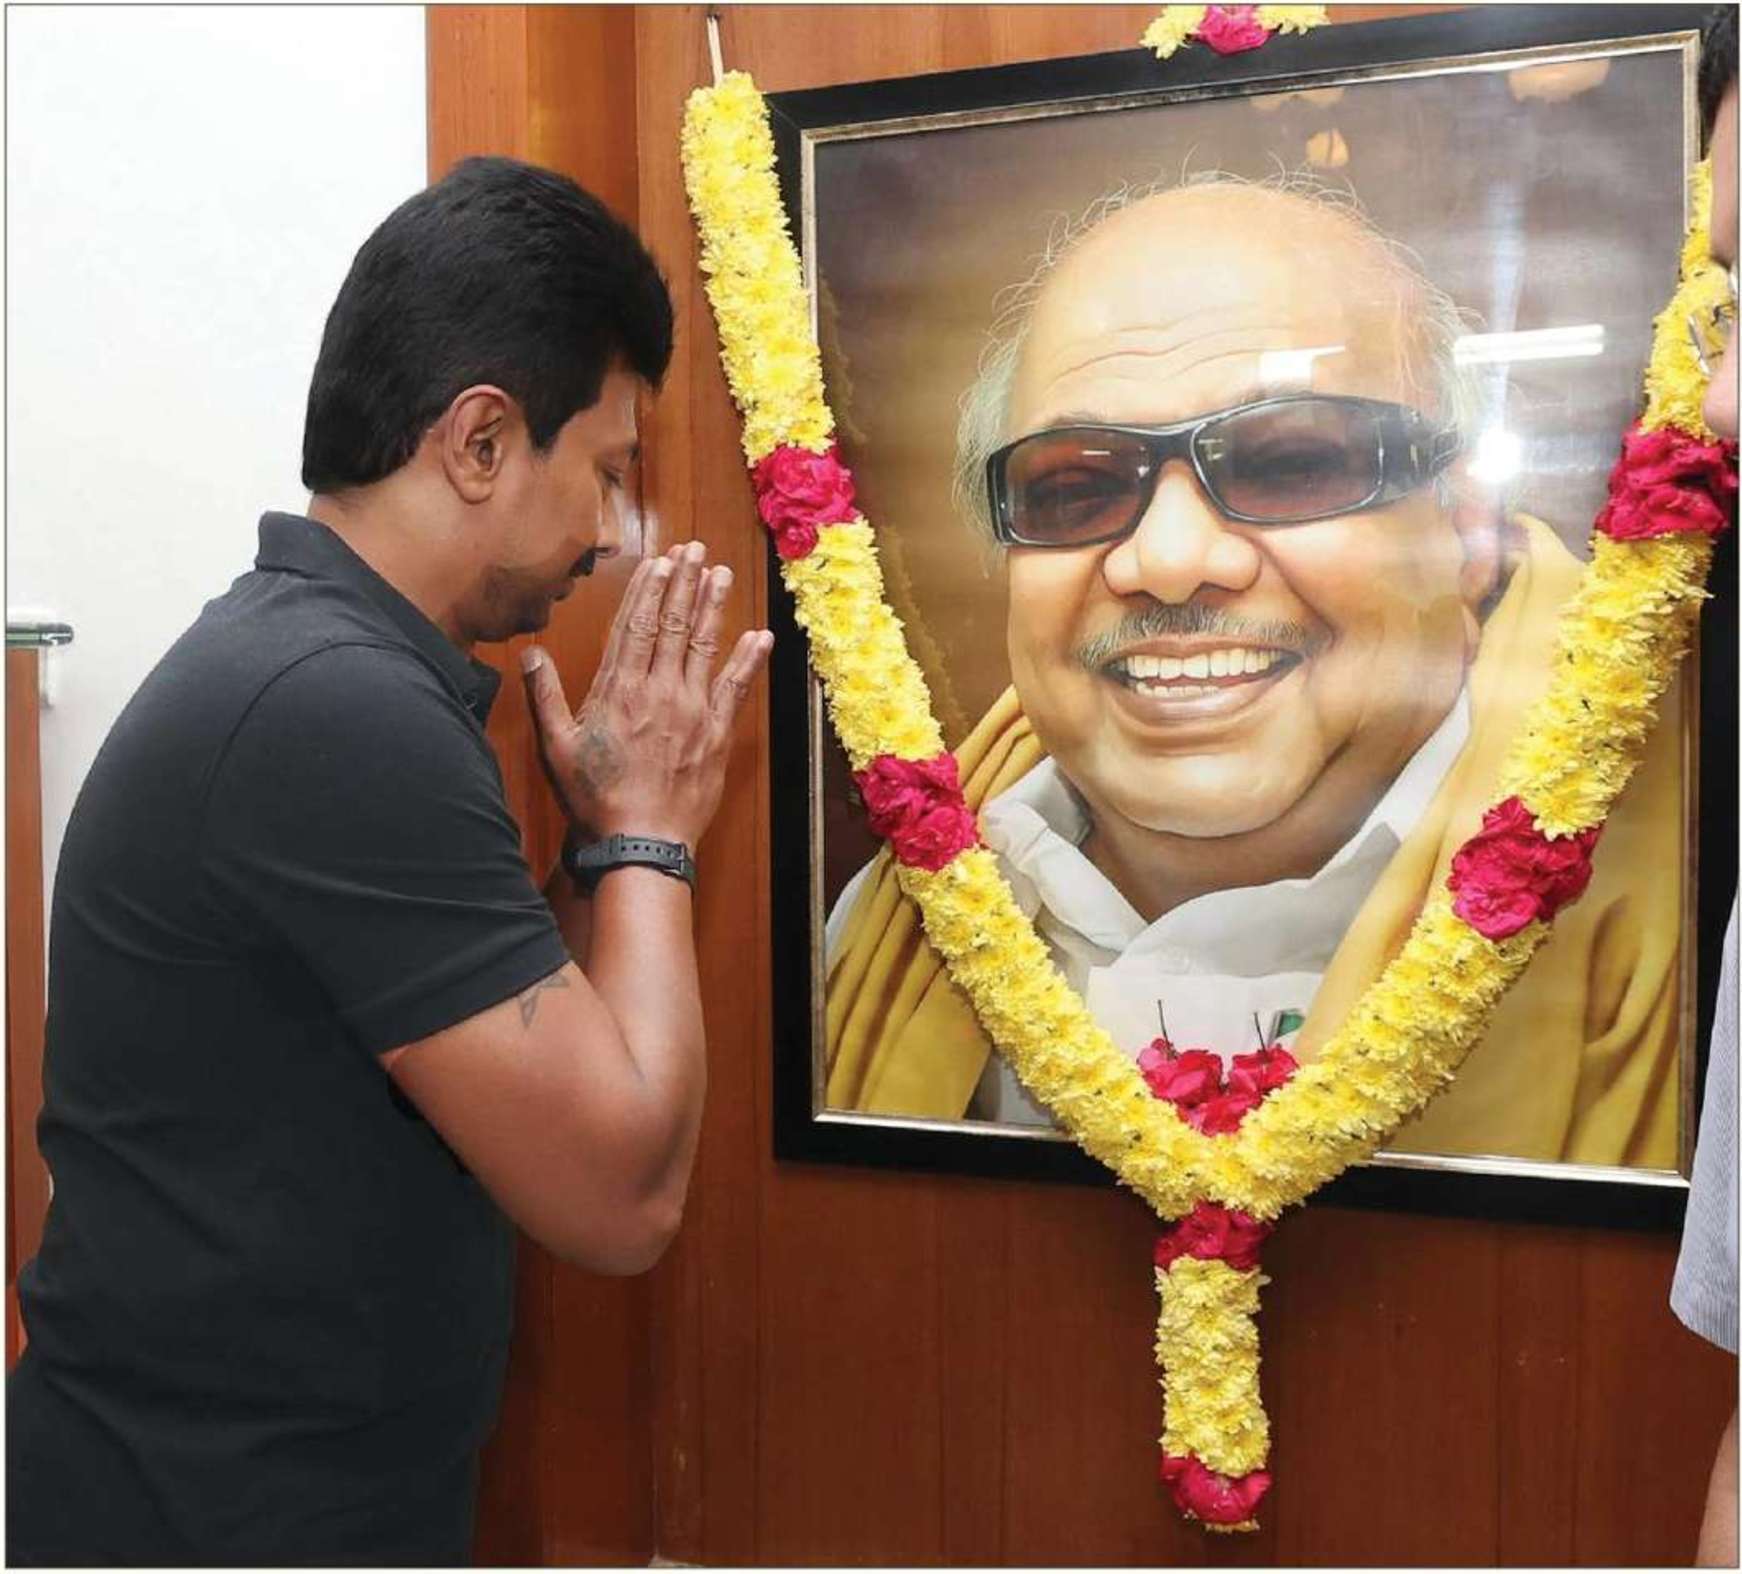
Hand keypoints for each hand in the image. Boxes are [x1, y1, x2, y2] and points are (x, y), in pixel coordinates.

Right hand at [521, 541, 772, 849]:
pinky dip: (749, 661)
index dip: (649, 590)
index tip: (660, 562)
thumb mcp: (558, 748)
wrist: (642, 840)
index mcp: (618, 690)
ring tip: (719, 574)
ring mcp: (691, 709)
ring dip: (712, 607)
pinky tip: (759, 636)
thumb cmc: (597, 798)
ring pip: (703, 645)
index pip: (635, 626)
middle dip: (683, 583)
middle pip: (672, 625)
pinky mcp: (716, 733)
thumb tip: (531, 654)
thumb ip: (544, 697)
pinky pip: (736, 688)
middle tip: (693, 550)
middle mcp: (658, 690)